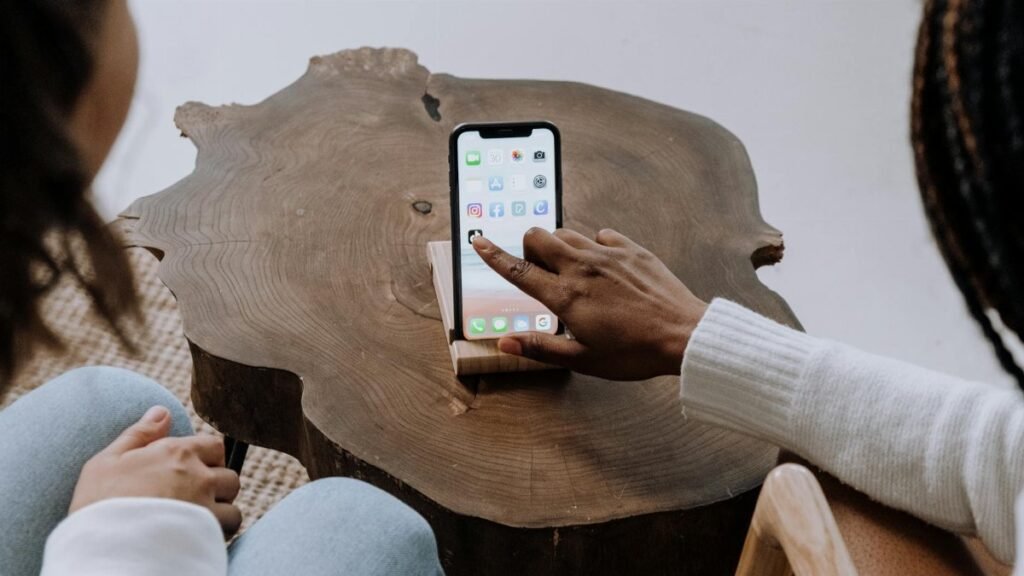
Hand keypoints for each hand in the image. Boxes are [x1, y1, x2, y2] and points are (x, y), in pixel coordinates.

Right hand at [70, 406, 242, 536]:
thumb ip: (139, 434)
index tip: (193, 475)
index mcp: (175, 453)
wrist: (99, 548)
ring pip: (233, 503)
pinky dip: (221, 531)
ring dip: (221, 512)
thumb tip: (162, 411)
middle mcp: (197, 474)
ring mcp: (206, 502)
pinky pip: (231, 525)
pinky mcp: (209, 530)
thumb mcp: (106, 462)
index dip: (208, 460)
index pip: (214, 446)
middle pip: (229, 476)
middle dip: (217, 488)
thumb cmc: (97, 505)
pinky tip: (200, 535)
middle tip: (195, 502)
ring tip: (198, 522)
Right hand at [472, 228, 707, 379]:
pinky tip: (604, 267)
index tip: (478, 240)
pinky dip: (594, 246)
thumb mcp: (583, 360)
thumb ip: (541, 348)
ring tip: (571, 272)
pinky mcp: (632, 249)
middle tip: (539, 270)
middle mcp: (582, 267)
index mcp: (565, 295)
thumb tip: (504, 343)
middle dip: (529, 247)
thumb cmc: (634, 353)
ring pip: (567, 233)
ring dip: (559, 246)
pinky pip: (601, 234)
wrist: (684, 335)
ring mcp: (608, 254)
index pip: (518, 269)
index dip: (493, 255)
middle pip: (538, 236)